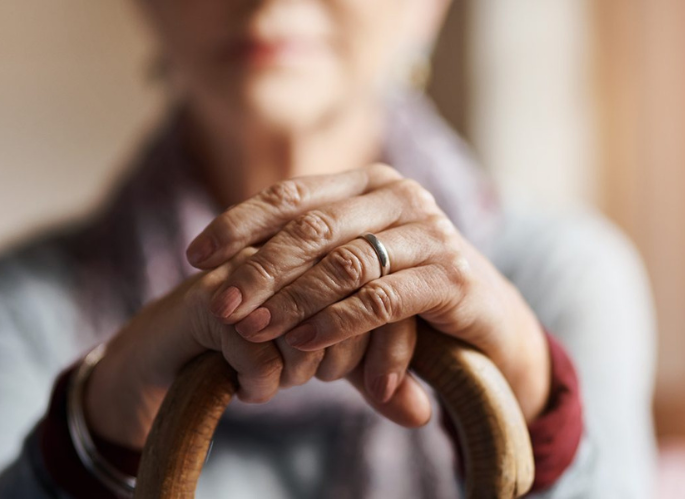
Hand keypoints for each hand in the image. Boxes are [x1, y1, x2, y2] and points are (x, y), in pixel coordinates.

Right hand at [84, 247, 429, 449]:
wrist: (168, 352)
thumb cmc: (258, 347)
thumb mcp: (328, 361)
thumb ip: (378, 379)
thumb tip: (424, 414)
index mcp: (329, 246)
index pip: (388, 287)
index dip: (393, 345)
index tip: (379, 387)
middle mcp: (291, 248)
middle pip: (353, 301)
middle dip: (345, 358)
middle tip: (320, 379)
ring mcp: (250, 267)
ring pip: (307, 325)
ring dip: (301, 369)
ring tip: (285, 382)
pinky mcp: (211, 299)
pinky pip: (258, 349)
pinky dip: (262, 382)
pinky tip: (252, 390)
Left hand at [186, 164, 551, 420]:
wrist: (489, 324)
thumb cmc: (405, 295)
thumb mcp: (353, 268)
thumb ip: (304, 259)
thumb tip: (218, 266)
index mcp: (370, 183)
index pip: (292, 195)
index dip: (239, 222)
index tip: (196, 256)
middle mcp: (401, 196)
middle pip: (313, 228)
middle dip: (258, 268)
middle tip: (219, 303)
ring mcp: (430, 232)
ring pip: (344, 262)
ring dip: (291, 299)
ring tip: (253, 329)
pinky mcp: (452, 276)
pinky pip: (381, 300)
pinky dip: (336, 323)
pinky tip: (302, 343)